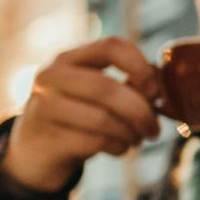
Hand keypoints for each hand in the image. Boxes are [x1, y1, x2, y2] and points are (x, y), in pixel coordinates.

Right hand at [1, 37, 163, 191]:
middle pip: (107, 87)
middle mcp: (52, 76)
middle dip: (140, 111)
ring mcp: (43, 107)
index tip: (155, 90)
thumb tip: (165, 90)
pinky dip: (116, 147)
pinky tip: (119, 148)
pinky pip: (93, 142)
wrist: (34, 152)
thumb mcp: (97, 95)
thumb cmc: (77, 118)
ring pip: (101, 119)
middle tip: (154, 129)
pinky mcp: (44, 138)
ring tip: (136, 139)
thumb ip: (129, 85)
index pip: (111, 46)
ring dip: (129, 133)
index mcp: (70, 58)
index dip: (140, 65)